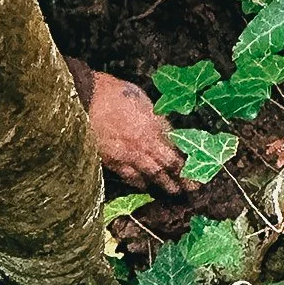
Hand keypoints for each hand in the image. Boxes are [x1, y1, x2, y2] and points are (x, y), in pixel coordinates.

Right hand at [87, 70, 188, 193]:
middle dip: (181, 177)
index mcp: (153, 126)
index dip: (187, 159)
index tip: (198, 167)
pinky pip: (129, 175)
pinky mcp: (111, 160)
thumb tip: (167, 132)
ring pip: (150, 173)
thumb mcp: (143, 101)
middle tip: (193, 187)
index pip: (175, 147)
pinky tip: (144, 185)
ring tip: (174, 191)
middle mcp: (143, 143)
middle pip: (167, 164)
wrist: (85, 98)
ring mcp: (127, 154)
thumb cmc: (115, 93)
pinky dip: (139, 182)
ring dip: (163, 183)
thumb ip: (156, 119)